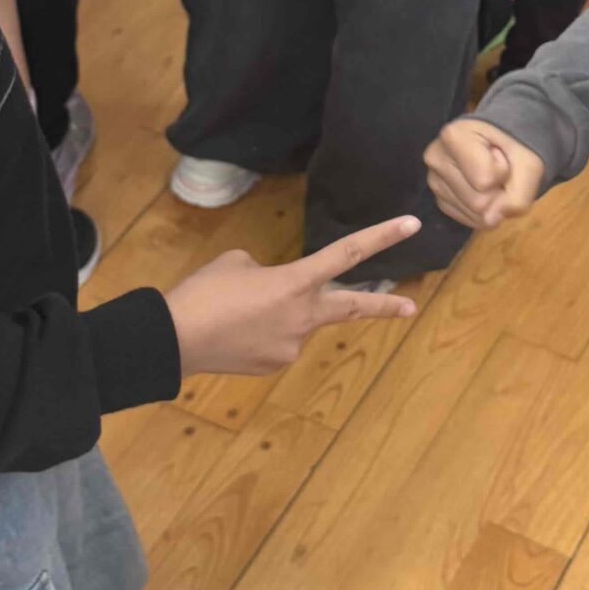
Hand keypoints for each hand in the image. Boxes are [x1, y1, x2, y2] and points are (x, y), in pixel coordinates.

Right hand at [166, 218, 420, 374]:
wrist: (176, 339)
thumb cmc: (204, 292)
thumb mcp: (237, 263)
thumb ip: (266, 272)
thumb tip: (273, 288)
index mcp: (295, 282)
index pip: (347, 253)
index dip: (381, 236)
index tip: (412, 225)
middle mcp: (303, 316)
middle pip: (352, 307)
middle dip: (383, 307)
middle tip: (409, 307)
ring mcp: (291, 345)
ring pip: (294, 323)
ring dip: (275, 315)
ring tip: (235, 314)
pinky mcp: (275, 365)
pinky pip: (276, 342)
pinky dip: (260, 335)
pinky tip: (233, 334)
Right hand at [424, 119, 546, 231]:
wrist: (503, 139)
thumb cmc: (515, 143)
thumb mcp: (530, 163)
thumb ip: (518, 195)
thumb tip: (490, 220)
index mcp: (453, 137)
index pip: (485, 180)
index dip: (504, 172)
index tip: (501, 153)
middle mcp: (435, 158)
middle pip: (478, 202)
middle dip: (498, 190)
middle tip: (498, 167)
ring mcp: (434, 180)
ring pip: (473, 214)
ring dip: (492, 202)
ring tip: (490, 176)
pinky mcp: (439, 199)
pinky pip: (468, 219)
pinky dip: (484, 211)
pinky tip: (483, 189)